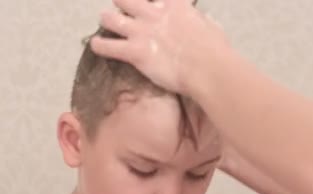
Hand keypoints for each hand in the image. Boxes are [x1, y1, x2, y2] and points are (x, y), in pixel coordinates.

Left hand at [90, 0, 227, 93]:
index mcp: (173, 4)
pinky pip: (106, 46)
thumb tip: (199, 22)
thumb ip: (198, 21)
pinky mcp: (134, 52)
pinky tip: (97, 46)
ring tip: (106, 28)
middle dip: (121, 5)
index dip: (146, 0)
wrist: (209, 69)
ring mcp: (141, 31)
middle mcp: (153, 12)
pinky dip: (99, 46)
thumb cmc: (215, 50)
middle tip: (122, 14)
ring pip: (109, 18)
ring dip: (107, 22)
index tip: (145, 4)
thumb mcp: (210, 26)